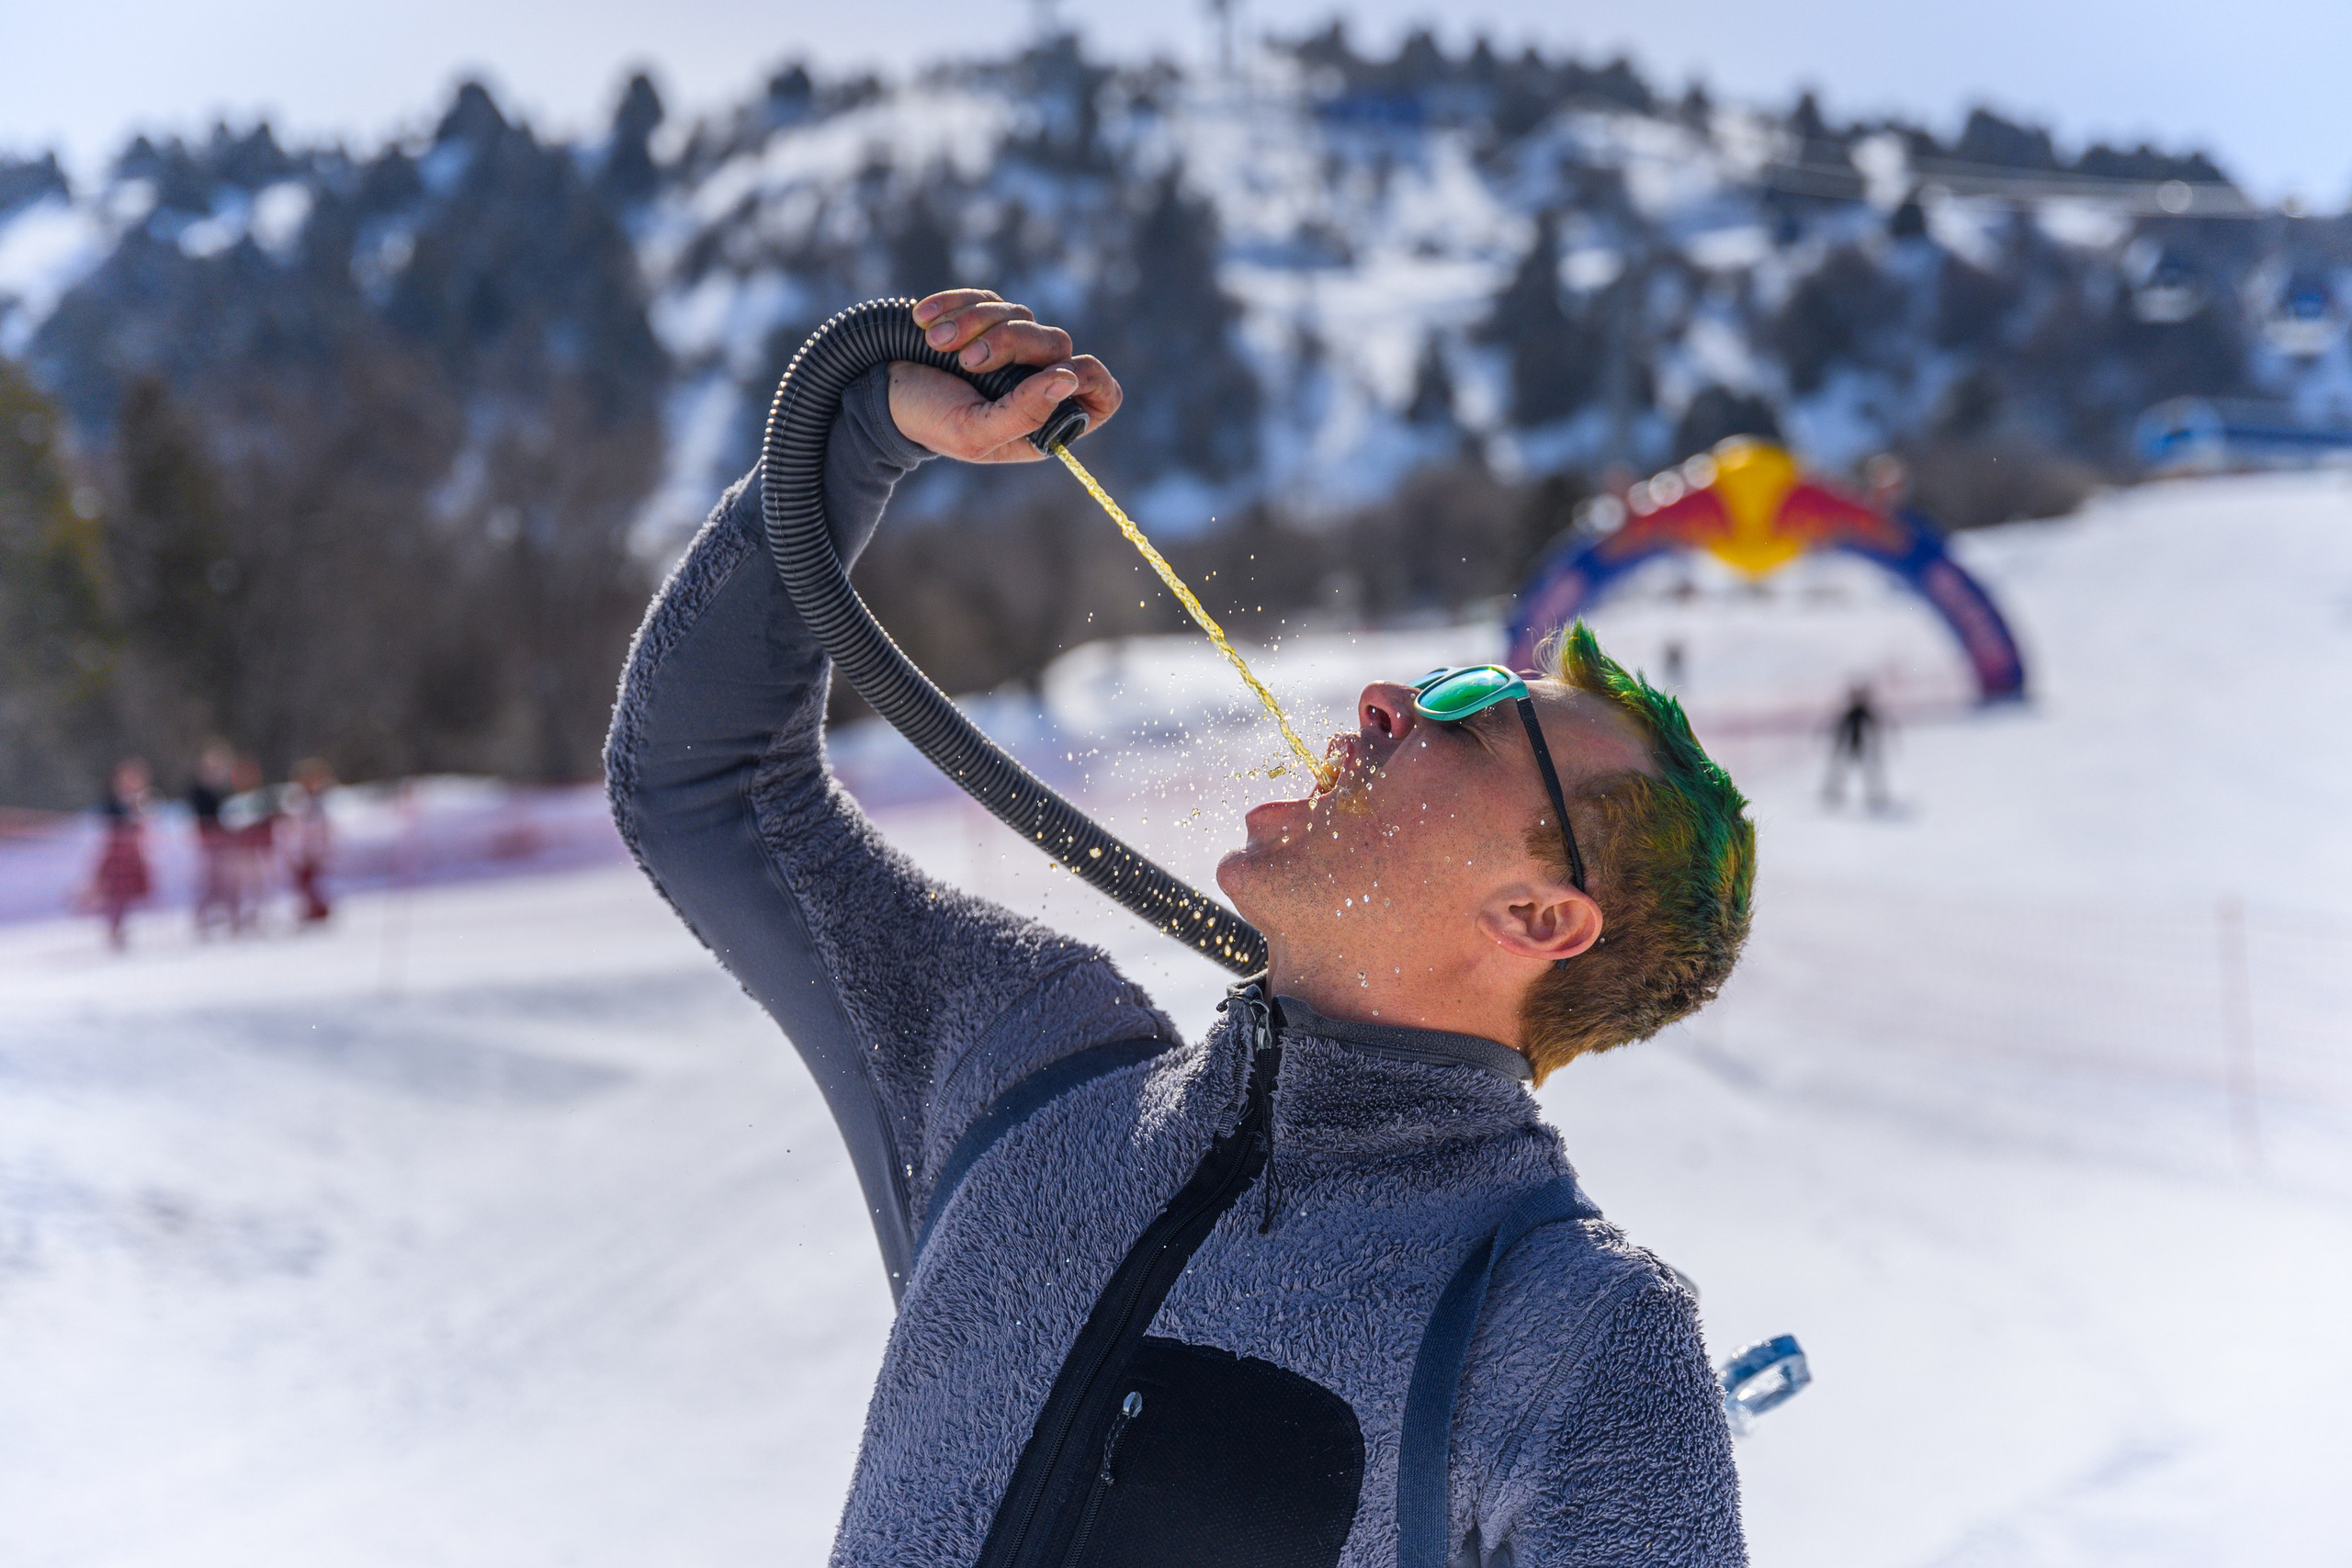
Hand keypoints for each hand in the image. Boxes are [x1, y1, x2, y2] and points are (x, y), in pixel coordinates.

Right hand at [888, 290, 1121, 462]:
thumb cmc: (930, 422)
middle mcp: (1038, 381)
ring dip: (975, 324)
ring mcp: (1015, 347)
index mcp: (1046, 420)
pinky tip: (925, 320)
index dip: (1090, 378)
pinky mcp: (987, 317)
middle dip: (1011, 344)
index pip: (1103, 393)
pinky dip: (956, 305)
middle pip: (1058, 343)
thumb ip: (1025, 413)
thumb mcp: (976, 432)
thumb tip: (1069, 379)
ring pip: (1022, 315)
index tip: (1056, 375)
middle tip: (967, 362)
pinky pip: (988, 298)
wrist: (879, 391)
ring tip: (936, 344)